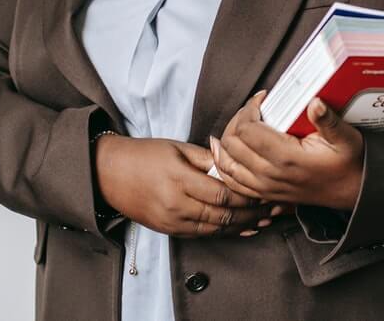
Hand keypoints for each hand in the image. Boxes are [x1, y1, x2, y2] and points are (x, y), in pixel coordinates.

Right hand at [94, 135, 277, 237]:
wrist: (109, 174)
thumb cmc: (145, 155)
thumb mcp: (177, 148)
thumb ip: (208, 158)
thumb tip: (235, 161)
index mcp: (179, 180)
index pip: (223, 194)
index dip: (248, 196)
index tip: (266, 190)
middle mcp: (176, 205)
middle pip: (223, 215)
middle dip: (251, 213)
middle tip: (273, 208)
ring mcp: (171, 221)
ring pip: (215, 229)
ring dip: (242, 226)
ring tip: (264, 220)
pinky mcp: (168, 230)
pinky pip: (202, 234)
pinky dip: (224, 232)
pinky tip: (241, 228)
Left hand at [211, 93, 363, 210]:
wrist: (352, 192)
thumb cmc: (348, 163)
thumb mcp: (345, 137)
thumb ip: (327, 120)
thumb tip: (315, 102)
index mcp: (287, 158)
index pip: (247, 129)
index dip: (249, 108)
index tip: (262, 98)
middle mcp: (270, 175)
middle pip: (231, 144)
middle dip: (236, 120)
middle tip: (252, 108)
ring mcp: (264, 187)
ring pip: (226, 163)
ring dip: (226, 141)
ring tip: (238, 124)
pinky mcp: (264, 194)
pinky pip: (231, 182)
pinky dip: (224, 165)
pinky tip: (226, 151)